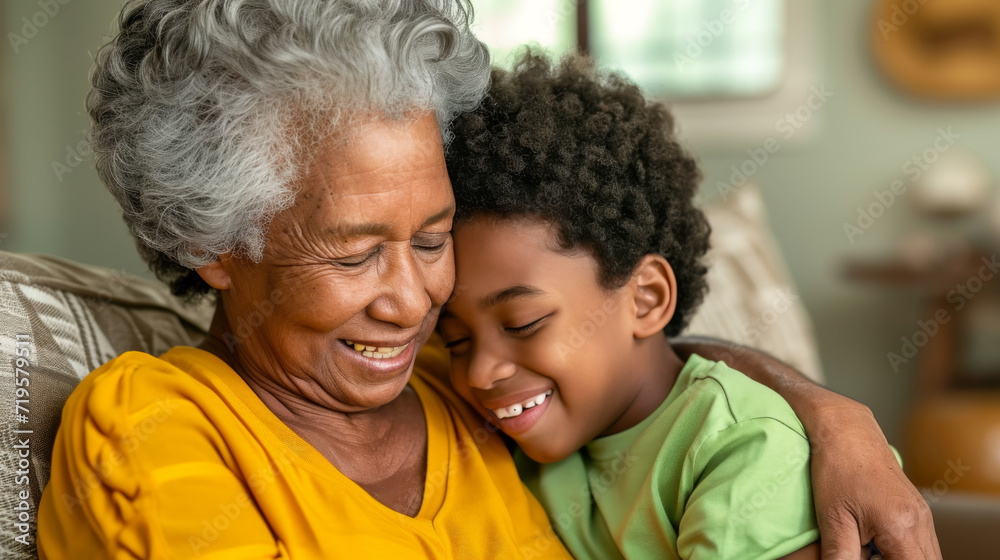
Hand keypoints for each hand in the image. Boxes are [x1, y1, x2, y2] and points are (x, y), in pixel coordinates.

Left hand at [808, 400, 941, 559]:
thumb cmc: (836, 469)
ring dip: (901, 559)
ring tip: (869, 551)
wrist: (846, 430)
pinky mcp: (918, 510)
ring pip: (926, 556)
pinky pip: (921, 544)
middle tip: (868, 554)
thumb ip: (840, 555)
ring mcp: (923, 515)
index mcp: (901, 527)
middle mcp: (920, 523)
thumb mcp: (832, 519)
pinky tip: (876, 545)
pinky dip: (902, 551)